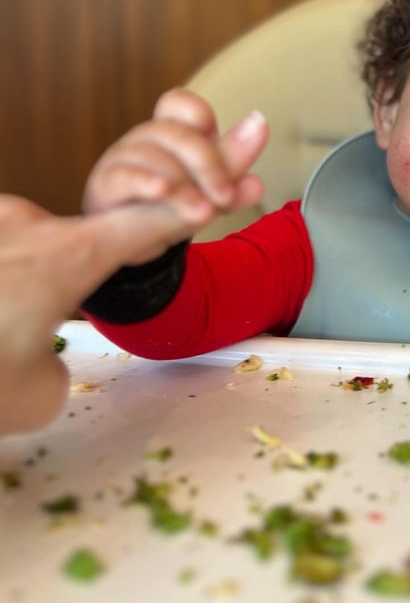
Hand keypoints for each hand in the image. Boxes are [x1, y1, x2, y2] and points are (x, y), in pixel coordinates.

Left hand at [0, 195, 211, 434]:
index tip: (197, 205)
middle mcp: (22, 228)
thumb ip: (51, 372)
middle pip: (63, 244)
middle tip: (21, 331)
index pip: (139, 226)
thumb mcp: (33, 398)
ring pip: (11, 250)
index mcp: (65, 257)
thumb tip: (35, 364)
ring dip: (4, 285)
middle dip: (53, 280)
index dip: (174, 217)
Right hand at [83, 88, 267, 260]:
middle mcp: (145, 138)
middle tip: (225, 196)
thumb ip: (234, 161)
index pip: (177, 103)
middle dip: (209, 165)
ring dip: (185, 186)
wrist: (132, 243)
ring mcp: (123, 158)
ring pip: (156, 158)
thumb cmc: (174, 204)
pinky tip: (161, 191)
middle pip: (177, 135)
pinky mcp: (106, 184)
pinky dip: (146, 182)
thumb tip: (261, 126)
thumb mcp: (210, 186)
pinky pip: (125, 176)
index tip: (212, 130)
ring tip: (204, 211)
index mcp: (172, 131)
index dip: (196, 110)